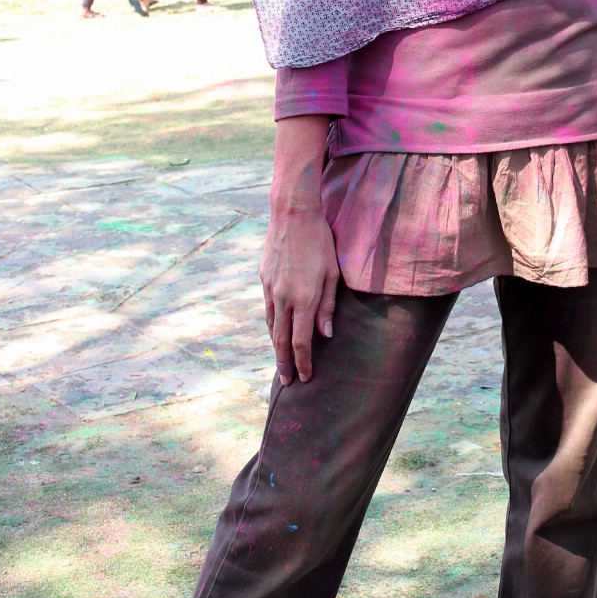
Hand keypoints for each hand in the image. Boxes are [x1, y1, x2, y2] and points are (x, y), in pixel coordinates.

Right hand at [261, 203, 339, 384]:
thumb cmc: (320, 242)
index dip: (304, 362)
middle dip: (285, 363)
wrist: (292, 214)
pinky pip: (268, 310)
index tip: (305, 378)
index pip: (301, 341)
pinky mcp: (264, 279)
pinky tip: (276, 332)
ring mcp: (270, 289)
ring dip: (276, 348)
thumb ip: (327, 306)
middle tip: (287, 382)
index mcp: (303, 299)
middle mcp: (283, 298)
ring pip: (271, 326)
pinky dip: (271, 326)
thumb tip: (325, 335)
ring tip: (281, 362)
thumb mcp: (332, 274)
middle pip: (281, 340)